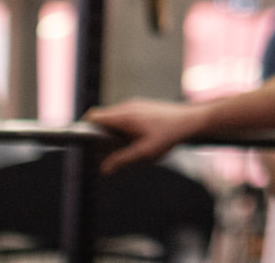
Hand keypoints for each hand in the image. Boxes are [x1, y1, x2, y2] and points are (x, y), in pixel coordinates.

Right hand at [86, 98, 207, 172]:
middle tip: (101, 153)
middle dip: (98, 135)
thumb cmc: (170, 134)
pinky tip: (131, 141)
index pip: (94, 116)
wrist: (192, 120)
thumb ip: (122, 160)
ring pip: (113, 118)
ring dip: (111, 133)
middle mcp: (128, 107)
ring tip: (118, 149)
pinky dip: (121, 129)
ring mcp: (136, 105)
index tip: (83, 144)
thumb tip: (103, 169)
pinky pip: (124, 117)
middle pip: (102, 118)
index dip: (84, 128)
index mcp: (124, 115)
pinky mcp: (143, 108)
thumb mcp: (145, 152)